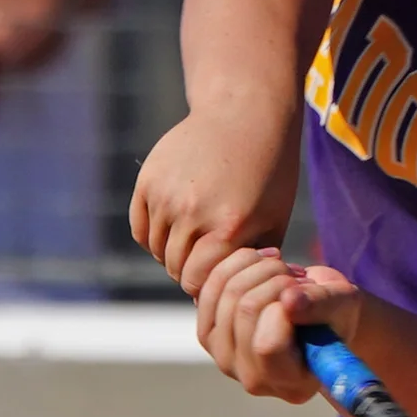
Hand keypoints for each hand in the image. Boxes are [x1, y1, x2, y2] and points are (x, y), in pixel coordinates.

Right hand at [129, 107, 297, 292]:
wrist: (245, 114)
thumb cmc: (270, 173)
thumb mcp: (275, 220)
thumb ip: (254, 264)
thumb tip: (237, 302)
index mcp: (227, 227)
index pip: (198, 282)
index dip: (208, 286)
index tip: (220, 281)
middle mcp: (192, 212)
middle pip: (176, 268)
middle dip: (191, 272)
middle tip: (208, 263)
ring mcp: (165, 195)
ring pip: (157, 249)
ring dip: (173, 254)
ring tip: (196, 243)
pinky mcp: (148, 180)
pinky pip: (141, 228)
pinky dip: (154, 236)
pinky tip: (177, 229)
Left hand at [193, 247, 360, 400]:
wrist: (314, 314)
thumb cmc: (335, 315)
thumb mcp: (343, 306)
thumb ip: (322, 305)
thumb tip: (289, 300)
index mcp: (292, 384)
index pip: (267, 345)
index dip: (283, 306)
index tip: (305, 291)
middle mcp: (254, 379)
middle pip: (245, 311)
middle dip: (275, 278)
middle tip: (298, 278)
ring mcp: (225, 357)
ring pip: (227, 292)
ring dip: (259, 268)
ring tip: (283, 272)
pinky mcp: (208, 332)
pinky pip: (208, 284)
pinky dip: (236, 263)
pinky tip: (261, 264)